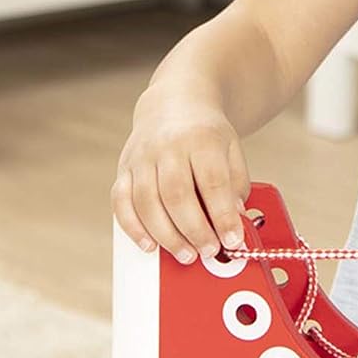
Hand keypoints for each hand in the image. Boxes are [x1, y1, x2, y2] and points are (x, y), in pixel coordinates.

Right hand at [110, 89, 251, 265]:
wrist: (174, 102)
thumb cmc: (206, 133)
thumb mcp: (232, 149)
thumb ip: (236, 185)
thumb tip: (233, 222)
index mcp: (201, 138)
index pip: (212, 181)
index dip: (222, 215)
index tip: (233, 240)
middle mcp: (167, 146)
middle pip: (177, 195)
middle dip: (194, 231)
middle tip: (209, 252)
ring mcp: (142, 157)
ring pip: (147, 202)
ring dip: (167, 236)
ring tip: (186, 254)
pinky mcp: (124, 168)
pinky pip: (121, 202)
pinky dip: (133, 228)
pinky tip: (150, 245)